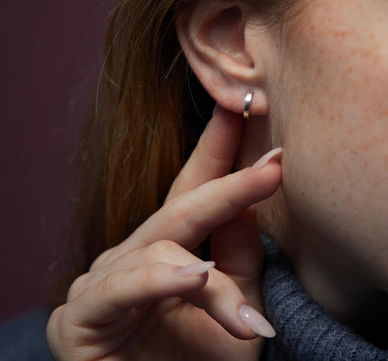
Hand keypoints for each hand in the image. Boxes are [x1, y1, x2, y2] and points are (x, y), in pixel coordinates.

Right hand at [46, 105, 281, 359]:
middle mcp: (136, 253)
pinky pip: (124, 287)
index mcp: (173, 247)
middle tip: (273, 164)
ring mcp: (105, 279)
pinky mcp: (80, 314)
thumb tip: (250, 203)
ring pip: (162, 253)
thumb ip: (239, 253)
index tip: (245, 107)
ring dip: (211, 276)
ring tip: (250, 301)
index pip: (196, 186)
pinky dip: (160, 281)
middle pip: (183, 207)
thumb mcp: (237, 304)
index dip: (219, 146)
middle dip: (228, 183)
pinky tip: (193, 277)